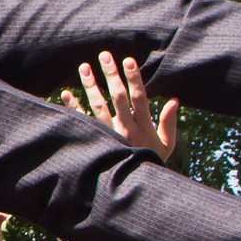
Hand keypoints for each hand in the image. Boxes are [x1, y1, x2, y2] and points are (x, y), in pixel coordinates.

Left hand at [62, 52, 178, 161]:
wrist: (135, 185)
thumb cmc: (152, 161)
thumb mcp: (166, 145)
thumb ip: (169, 123)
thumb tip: (174, 100)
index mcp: (143, 126)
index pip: (139, 97)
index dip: (133, 78)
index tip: (128, 60)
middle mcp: (124, 128)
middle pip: (117, 97)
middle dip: (111, 75)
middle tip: (105, 55)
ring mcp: (108, 135)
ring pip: (98, 107)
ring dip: (90, 86)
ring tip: (84, 67)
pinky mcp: (95, 141)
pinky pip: (82, 122)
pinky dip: (73, 108)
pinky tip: (67, 94)